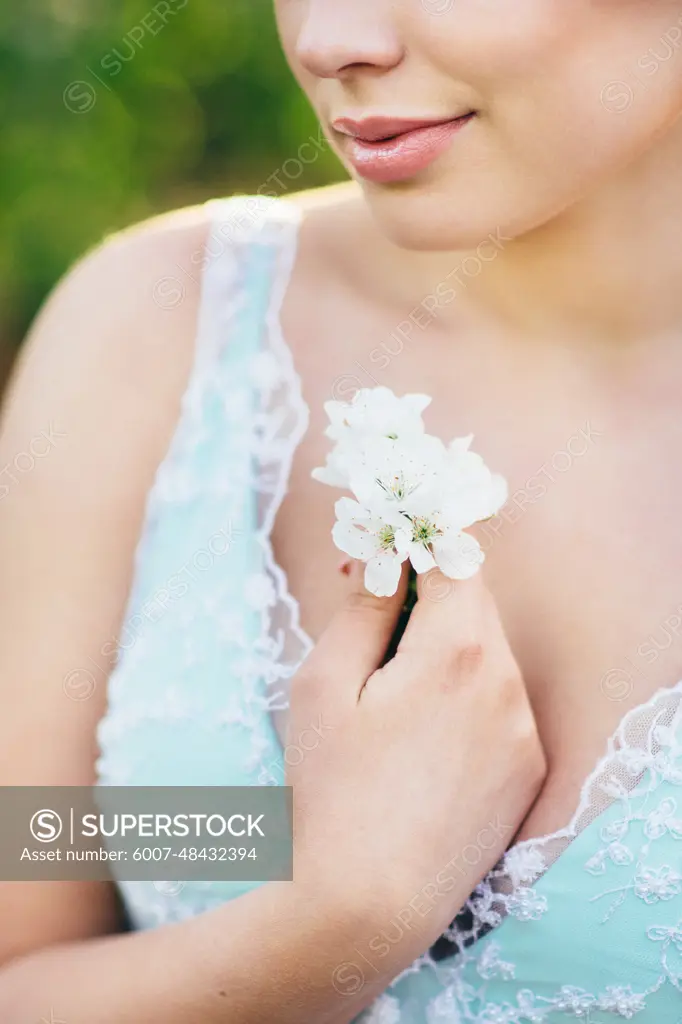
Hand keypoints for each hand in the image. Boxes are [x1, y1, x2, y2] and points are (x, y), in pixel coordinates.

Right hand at [286, 563, 545, 978]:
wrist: (368, 903)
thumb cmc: (331, 789)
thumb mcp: (324, 683)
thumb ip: (364, 608)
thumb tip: (386, 560)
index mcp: (458, 650)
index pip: (455, 558)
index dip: (416, 546)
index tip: (380, 556)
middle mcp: (508, 682)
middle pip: (474, 604)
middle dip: (426, 599)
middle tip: (371, 624)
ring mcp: (524, 730)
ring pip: (488, 654)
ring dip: (446, 651)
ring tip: (391, 696)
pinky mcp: (527, 770)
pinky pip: (500, 704)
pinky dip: (466, 698)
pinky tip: (420, 742)